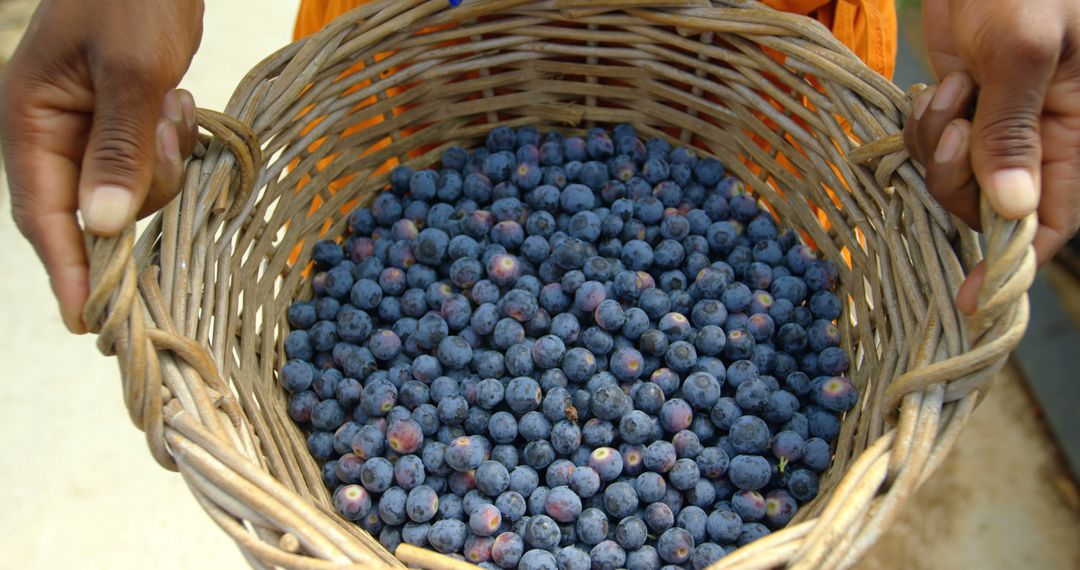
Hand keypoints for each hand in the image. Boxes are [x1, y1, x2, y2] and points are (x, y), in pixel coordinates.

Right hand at [0, 0, 203, 332]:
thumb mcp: (131, 71)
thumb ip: (116, 149)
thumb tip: (104, 227)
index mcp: (29, 119)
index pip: (43, 214)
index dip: (68, 271)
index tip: (92, 322)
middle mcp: (50, 132)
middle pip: (92, 210)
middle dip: (137, 189)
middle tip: (162, 126)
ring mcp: (85, 130)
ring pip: (128, 191)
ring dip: (160, 161)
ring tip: (169, 103)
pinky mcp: (119, 125)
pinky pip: (147, 165)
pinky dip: (169, 146)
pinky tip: (175, 104)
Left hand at [903, 0, 1079, 313]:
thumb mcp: (1026, 50)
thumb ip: (1014, 129)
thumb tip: (1012, 210)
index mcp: (1074, 134)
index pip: (1051, 225)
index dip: (1014, 262)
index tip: (971, 297)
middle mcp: (1035, 139)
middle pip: (984, 207)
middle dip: (956, 180)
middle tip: (957, 128)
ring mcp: (990, 124)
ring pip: (948, 177)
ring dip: (935, 142)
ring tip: (953, 89)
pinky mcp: (955, 107)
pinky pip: (925, 145)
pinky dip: (921, 124)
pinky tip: (939, 85)